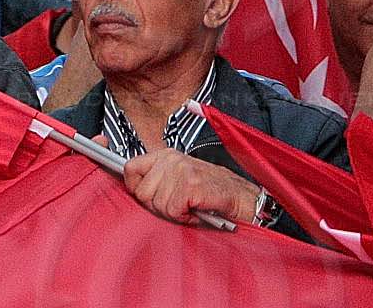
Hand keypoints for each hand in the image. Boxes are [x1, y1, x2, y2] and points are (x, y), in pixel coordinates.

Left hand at [121, 150, 263, 227]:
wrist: (242, 197)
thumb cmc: (212, 191)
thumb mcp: (179, 178)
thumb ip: (156, 180)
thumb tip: (134, 189)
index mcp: (166, 155)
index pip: (130, 168)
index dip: (134, 187)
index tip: (145, 196)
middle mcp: (171, 159)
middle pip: (141, 192)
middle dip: (157, 206)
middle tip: (177, 205)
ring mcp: (181, 170)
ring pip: (156, 204)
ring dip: (173, 213)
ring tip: (188, 207)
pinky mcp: (190, 185)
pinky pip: (172, 210)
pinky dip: (184, 217)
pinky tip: (195, 210)